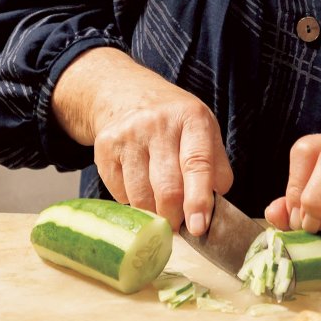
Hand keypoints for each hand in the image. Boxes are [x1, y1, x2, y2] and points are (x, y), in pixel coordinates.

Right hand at [52, 48, 232, 234]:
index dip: (198, 199)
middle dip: (175, 217)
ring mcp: (129, 134)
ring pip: (142, 197)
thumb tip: (214, 206)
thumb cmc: (174, 121)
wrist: (127, 93)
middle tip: (180, 226)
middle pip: (168, 188)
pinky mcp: (105, 146)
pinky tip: (139, 188)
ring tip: (161, 210)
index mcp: (192, 117)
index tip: (199, 227)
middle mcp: (159, 122)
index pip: (197, 163)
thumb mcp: (204, 130)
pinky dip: (132, 202)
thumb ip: (216, 166)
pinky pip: (120, 194)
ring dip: (154, 215)